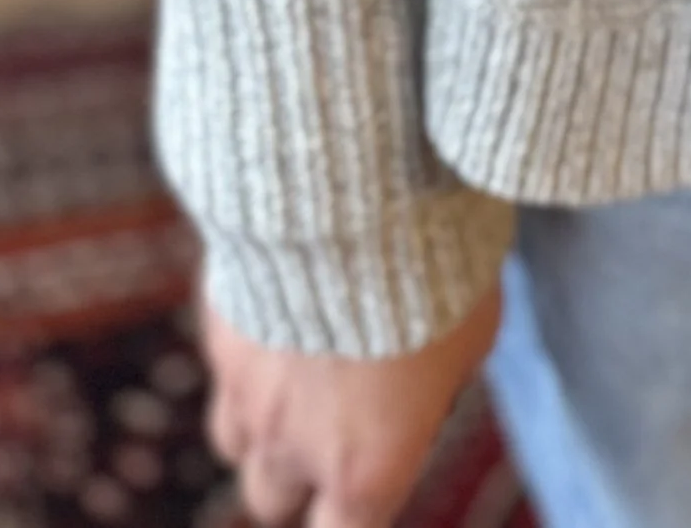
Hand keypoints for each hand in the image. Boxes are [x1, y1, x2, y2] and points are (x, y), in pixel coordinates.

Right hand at [201, 282, 501, 527]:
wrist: (358, 195)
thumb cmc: (439, 270)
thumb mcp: (471, 338)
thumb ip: (436, 387)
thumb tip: (423, 388)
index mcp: (366, 469)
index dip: (354, 518)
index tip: (366, 495)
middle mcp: (294, 446)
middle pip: (272, 500)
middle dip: (300, 476)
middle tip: (336, 428)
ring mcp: (246, 391)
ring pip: (238, 440)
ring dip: (265, 421)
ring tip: (305, 371)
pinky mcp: (220, 332)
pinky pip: (227, 364)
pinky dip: (250, 352)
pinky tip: (288, 304)